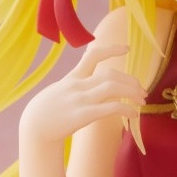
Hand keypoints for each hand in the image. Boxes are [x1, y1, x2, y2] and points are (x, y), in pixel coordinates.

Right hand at [20, 41, 145, 143]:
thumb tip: (87, 82)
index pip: (93, 55)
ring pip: (113, 87)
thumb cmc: (46, 112)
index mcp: (73, 78)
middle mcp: (78, 85)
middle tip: (142, 90)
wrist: (34, 128)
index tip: (127, 48)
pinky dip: (126, 109)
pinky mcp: (84, 115)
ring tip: (142, 101)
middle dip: (131, 81)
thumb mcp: (57, 90)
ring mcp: (81, 99)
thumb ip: (73, 84)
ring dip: (132, 92)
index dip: (111, 49)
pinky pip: (111, 108)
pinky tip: (133, 114)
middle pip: (111, 74)